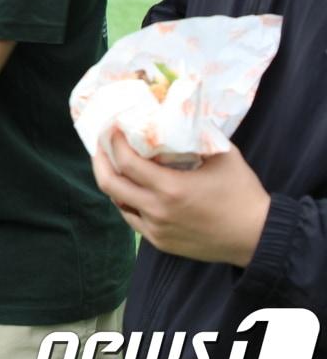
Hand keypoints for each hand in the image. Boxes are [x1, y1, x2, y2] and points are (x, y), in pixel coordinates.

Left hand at [91, 130, 269, 266]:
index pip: (126, 163)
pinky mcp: (160, 243)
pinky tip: (131, 189)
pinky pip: (132, 219)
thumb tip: (176, 115)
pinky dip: (127, 202)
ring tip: (114, 166)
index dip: (113, 143)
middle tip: (100, 148)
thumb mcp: (223, 156)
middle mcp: (157, 211)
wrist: (258, 237)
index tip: (112, 129)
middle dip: (99, 162)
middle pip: (110, 184)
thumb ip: (197, 136)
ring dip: (113, 182)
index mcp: (171, 189)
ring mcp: (156, 230)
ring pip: (118, 203)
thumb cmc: (242, 194)